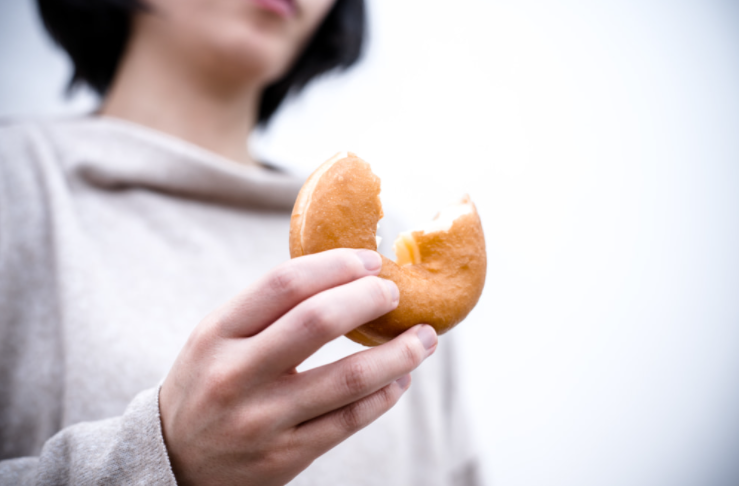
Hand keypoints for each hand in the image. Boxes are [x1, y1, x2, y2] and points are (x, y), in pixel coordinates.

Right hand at [159, 248, 437, 485]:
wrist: (173, 462)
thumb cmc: (207, 383)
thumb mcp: (215, 338)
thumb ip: (267, 310)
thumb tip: (344, 276)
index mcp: (216, 334)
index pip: (284, 284)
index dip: (336, 265)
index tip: (370, 260)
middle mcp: (236, 376)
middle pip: (317, 322)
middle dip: (369, 300)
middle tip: (395, 293)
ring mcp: (261, 421)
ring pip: (348, 378)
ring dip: (398, 354)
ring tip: (424, 338)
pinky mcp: (285, 457)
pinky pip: (349, 420)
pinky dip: (384, 395)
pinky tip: (400, 378)